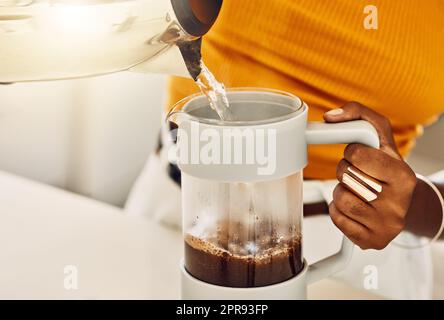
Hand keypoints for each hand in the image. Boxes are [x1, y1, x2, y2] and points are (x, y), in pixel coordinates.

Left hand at [324, 102, 416, 249]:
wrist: (403, 206)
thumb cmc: (386, 168)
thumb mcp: (381, 137)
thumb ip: (358, 114)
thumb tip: (329, 116)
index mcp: (403, 176)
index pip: (357, 154)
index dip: (352, 153)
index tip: (360, 156)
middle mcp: (398, 203)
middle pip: (346, 177)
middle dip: (344, 171)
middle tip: (357, 174)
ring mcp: (385, 225)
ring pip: (339, 198)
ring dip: (340, 191)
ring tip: (355, 190)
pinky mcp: (371, 240)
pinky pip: (337, 218)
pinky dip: (338, 210)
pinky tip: (353, 207)